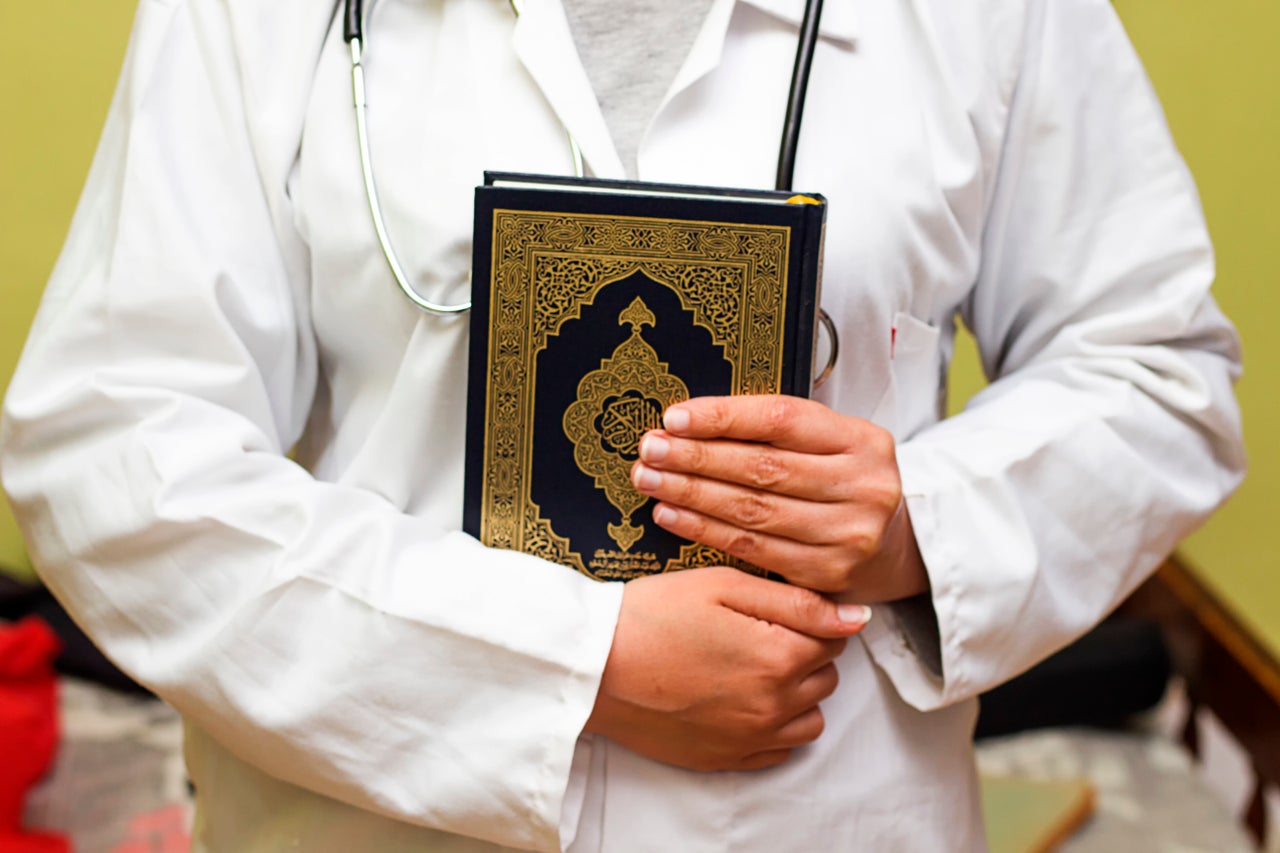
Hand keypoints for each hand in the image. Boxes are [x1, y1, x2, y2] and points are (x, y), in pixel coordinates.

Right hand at [585, 567, 870, 770]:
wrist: (593, 666)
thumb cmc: (653, 615)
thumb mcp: (724, 587)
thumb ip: (798, 602)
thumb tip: (857, 618)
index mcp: (780, 657)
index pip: (834, 637)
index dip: (808, 616)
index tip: (774, 608)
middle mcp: (774, 706)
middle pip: (825, 676)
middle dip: (804, 652)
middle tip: (756, 631)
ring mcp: (751, 738)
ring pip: (810, 716)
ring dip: (795, 692)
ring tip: (751, 665)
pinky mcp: (727, 758)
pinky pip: (780, 749)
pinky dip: (773, 725)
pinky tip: (740, 698)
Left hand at [629, 395, 926, 600]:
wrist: (895, 546)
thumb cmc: (845, 482)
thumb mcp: (832, 443)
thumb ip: (778, 430)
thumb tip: (693, 419)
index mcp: (863, 441)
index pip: (782, 419)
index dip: (724, 417)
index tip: (675, 417)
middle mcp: (862, 486)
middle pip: (763, 468)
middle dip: (697, 457)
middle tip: (650, 449)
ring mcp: (848, 534)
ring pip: (752, 511)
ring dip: (691, 494)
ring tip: (650, 479)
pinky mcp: (826, 574)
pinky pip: (752, 549)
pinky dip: (704, 530)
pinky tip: (671, 515)